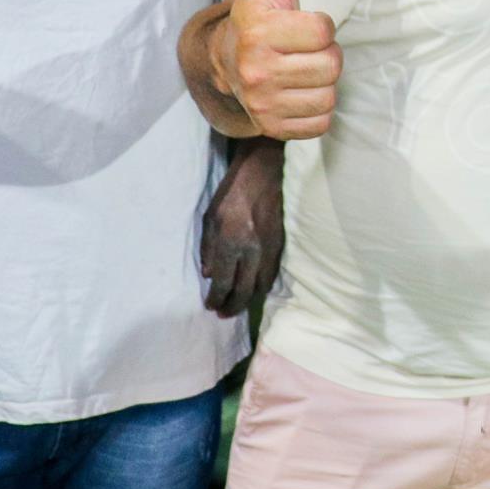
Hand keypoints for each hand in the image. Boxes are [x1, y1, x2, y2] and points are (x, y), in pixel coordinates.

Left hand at [199, 140, 283, 316]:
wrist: (264, 174)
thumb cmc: (231, 193)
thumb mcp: (210, 217)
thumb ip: (208, 248)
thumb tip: (209, 275)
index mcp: (230, 241)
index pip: (223, 282)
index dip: (216, 298)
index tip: (210, 306)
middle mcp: (252, 250)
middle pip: (243, 290)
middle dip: (232, 306)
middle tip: (223, 314)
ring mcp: (269, 249)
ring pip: (261, 286)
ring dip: (249, 299)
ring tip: (238, 304)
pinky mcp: (281, 245)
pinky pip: (272, 274)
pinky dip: (262, 286)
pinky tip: (254, 289)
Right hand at [212, 0, 341, 139]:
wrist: (227, 63)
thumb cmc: (259, 19)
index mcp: (258, 33)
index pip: (324, 32)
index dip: (321, 26)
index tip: (302, 24)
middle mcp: (256, 72)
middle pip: (331, 66)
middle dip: (325, 54)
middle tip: (304, 50)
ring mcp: (263, 104)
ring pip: (329, 95)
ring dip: (323, 82)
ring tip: (302, 70)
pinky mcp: (273, 128)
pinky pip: (322, 123)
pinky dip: (318, 108)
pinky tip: (300, 92)